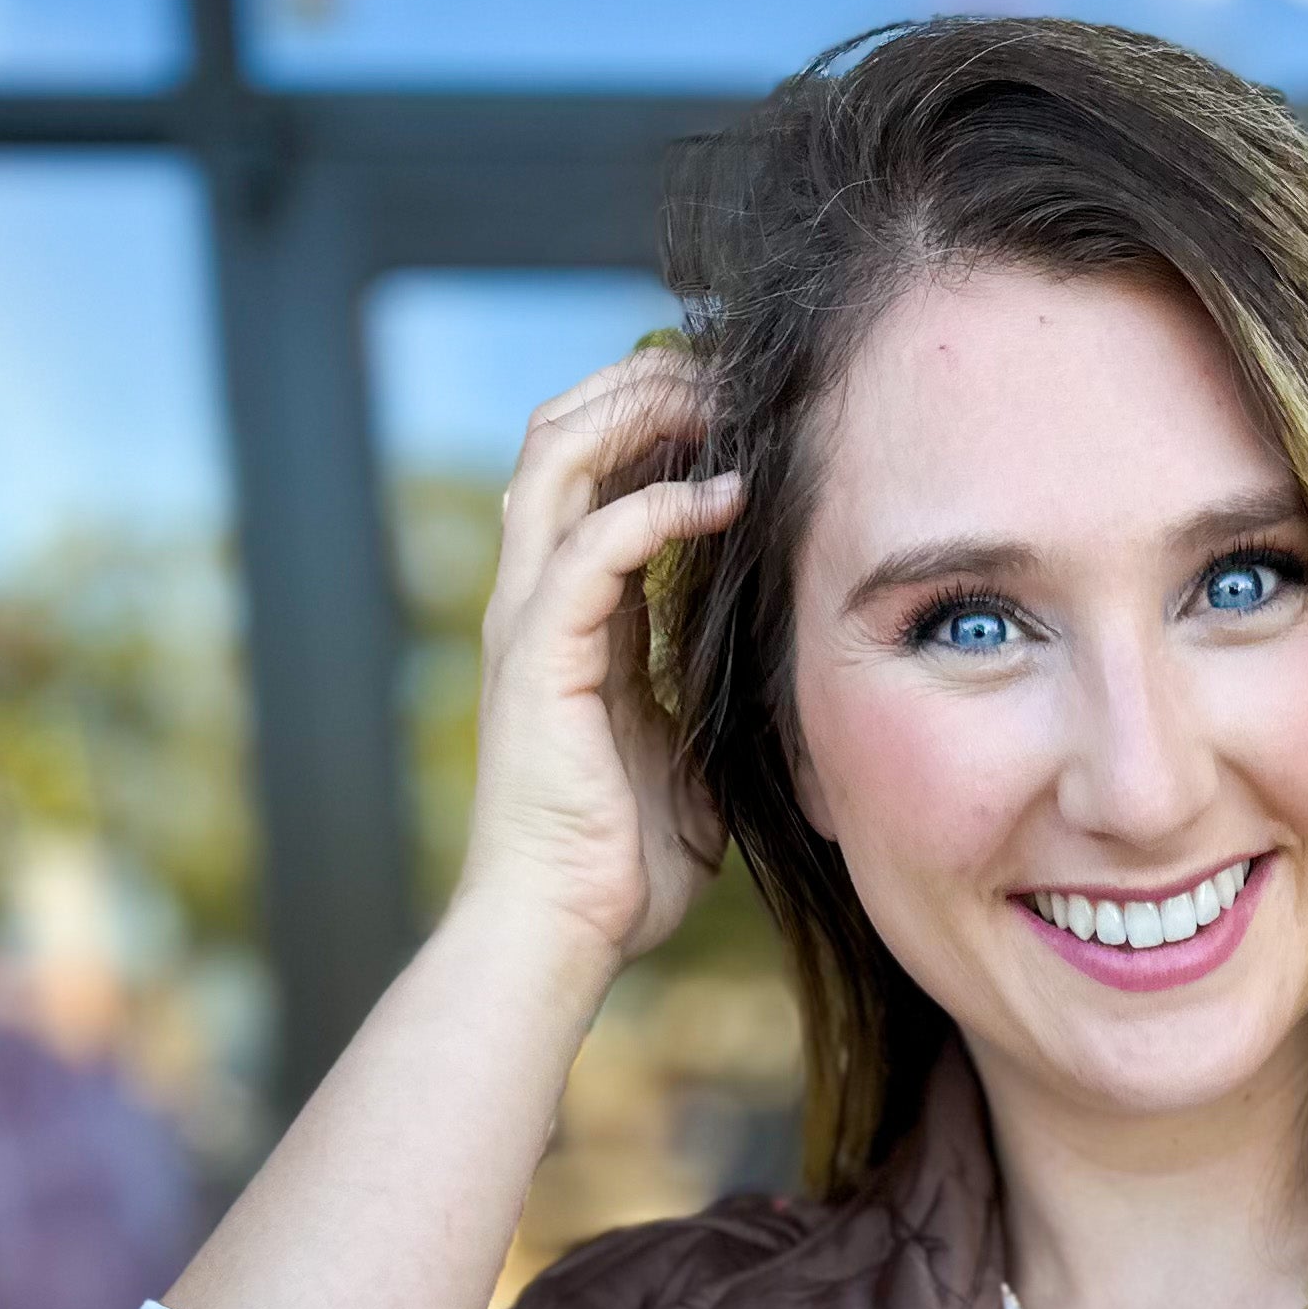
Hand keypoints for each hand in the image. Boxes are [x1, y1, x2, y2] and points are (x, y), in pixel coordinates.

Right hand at [453, 353, 746, 981]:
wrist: (563, 932)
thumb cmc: (623, 869)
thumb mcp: (692, 760)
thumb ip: (712, 698)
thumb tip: (780, 672)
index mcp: (572, 621)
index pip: (596, 478)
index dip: (655, 426)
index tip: (736, 410)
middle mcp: (536, 602)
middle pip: (561, 437)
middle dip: (639, 389)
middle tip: (725, 376)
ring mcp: (527, 621)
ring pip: (558, 458)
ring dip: (639, 415)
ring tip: (717, 403)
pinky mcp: (538, 653)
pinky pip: (594, 544)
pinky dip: (658, 506)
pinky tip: (727, 500)